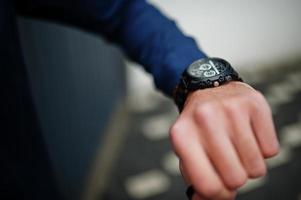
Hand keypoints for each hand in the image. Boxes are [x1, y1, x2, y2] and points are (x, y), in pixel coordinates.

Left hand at [169, 81, 278, 199]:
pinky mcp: (254, 104)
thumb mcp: (188, 150)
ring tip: (236, 146)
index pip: (207, 185)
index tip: (219, 187)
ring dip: (249, 164)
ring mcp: (230, 109)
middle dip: (234, 177)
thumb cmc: (199, 127)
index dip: (218, 194)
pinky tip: (247, 133)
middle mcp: (204, 119)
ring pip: (256, 168)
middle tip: (228, 160)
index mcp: (181, 135)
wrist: (209, 89)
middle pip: (235, 179)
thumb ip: (197, 179)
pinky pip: (271, 151)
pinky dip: (262, 149)